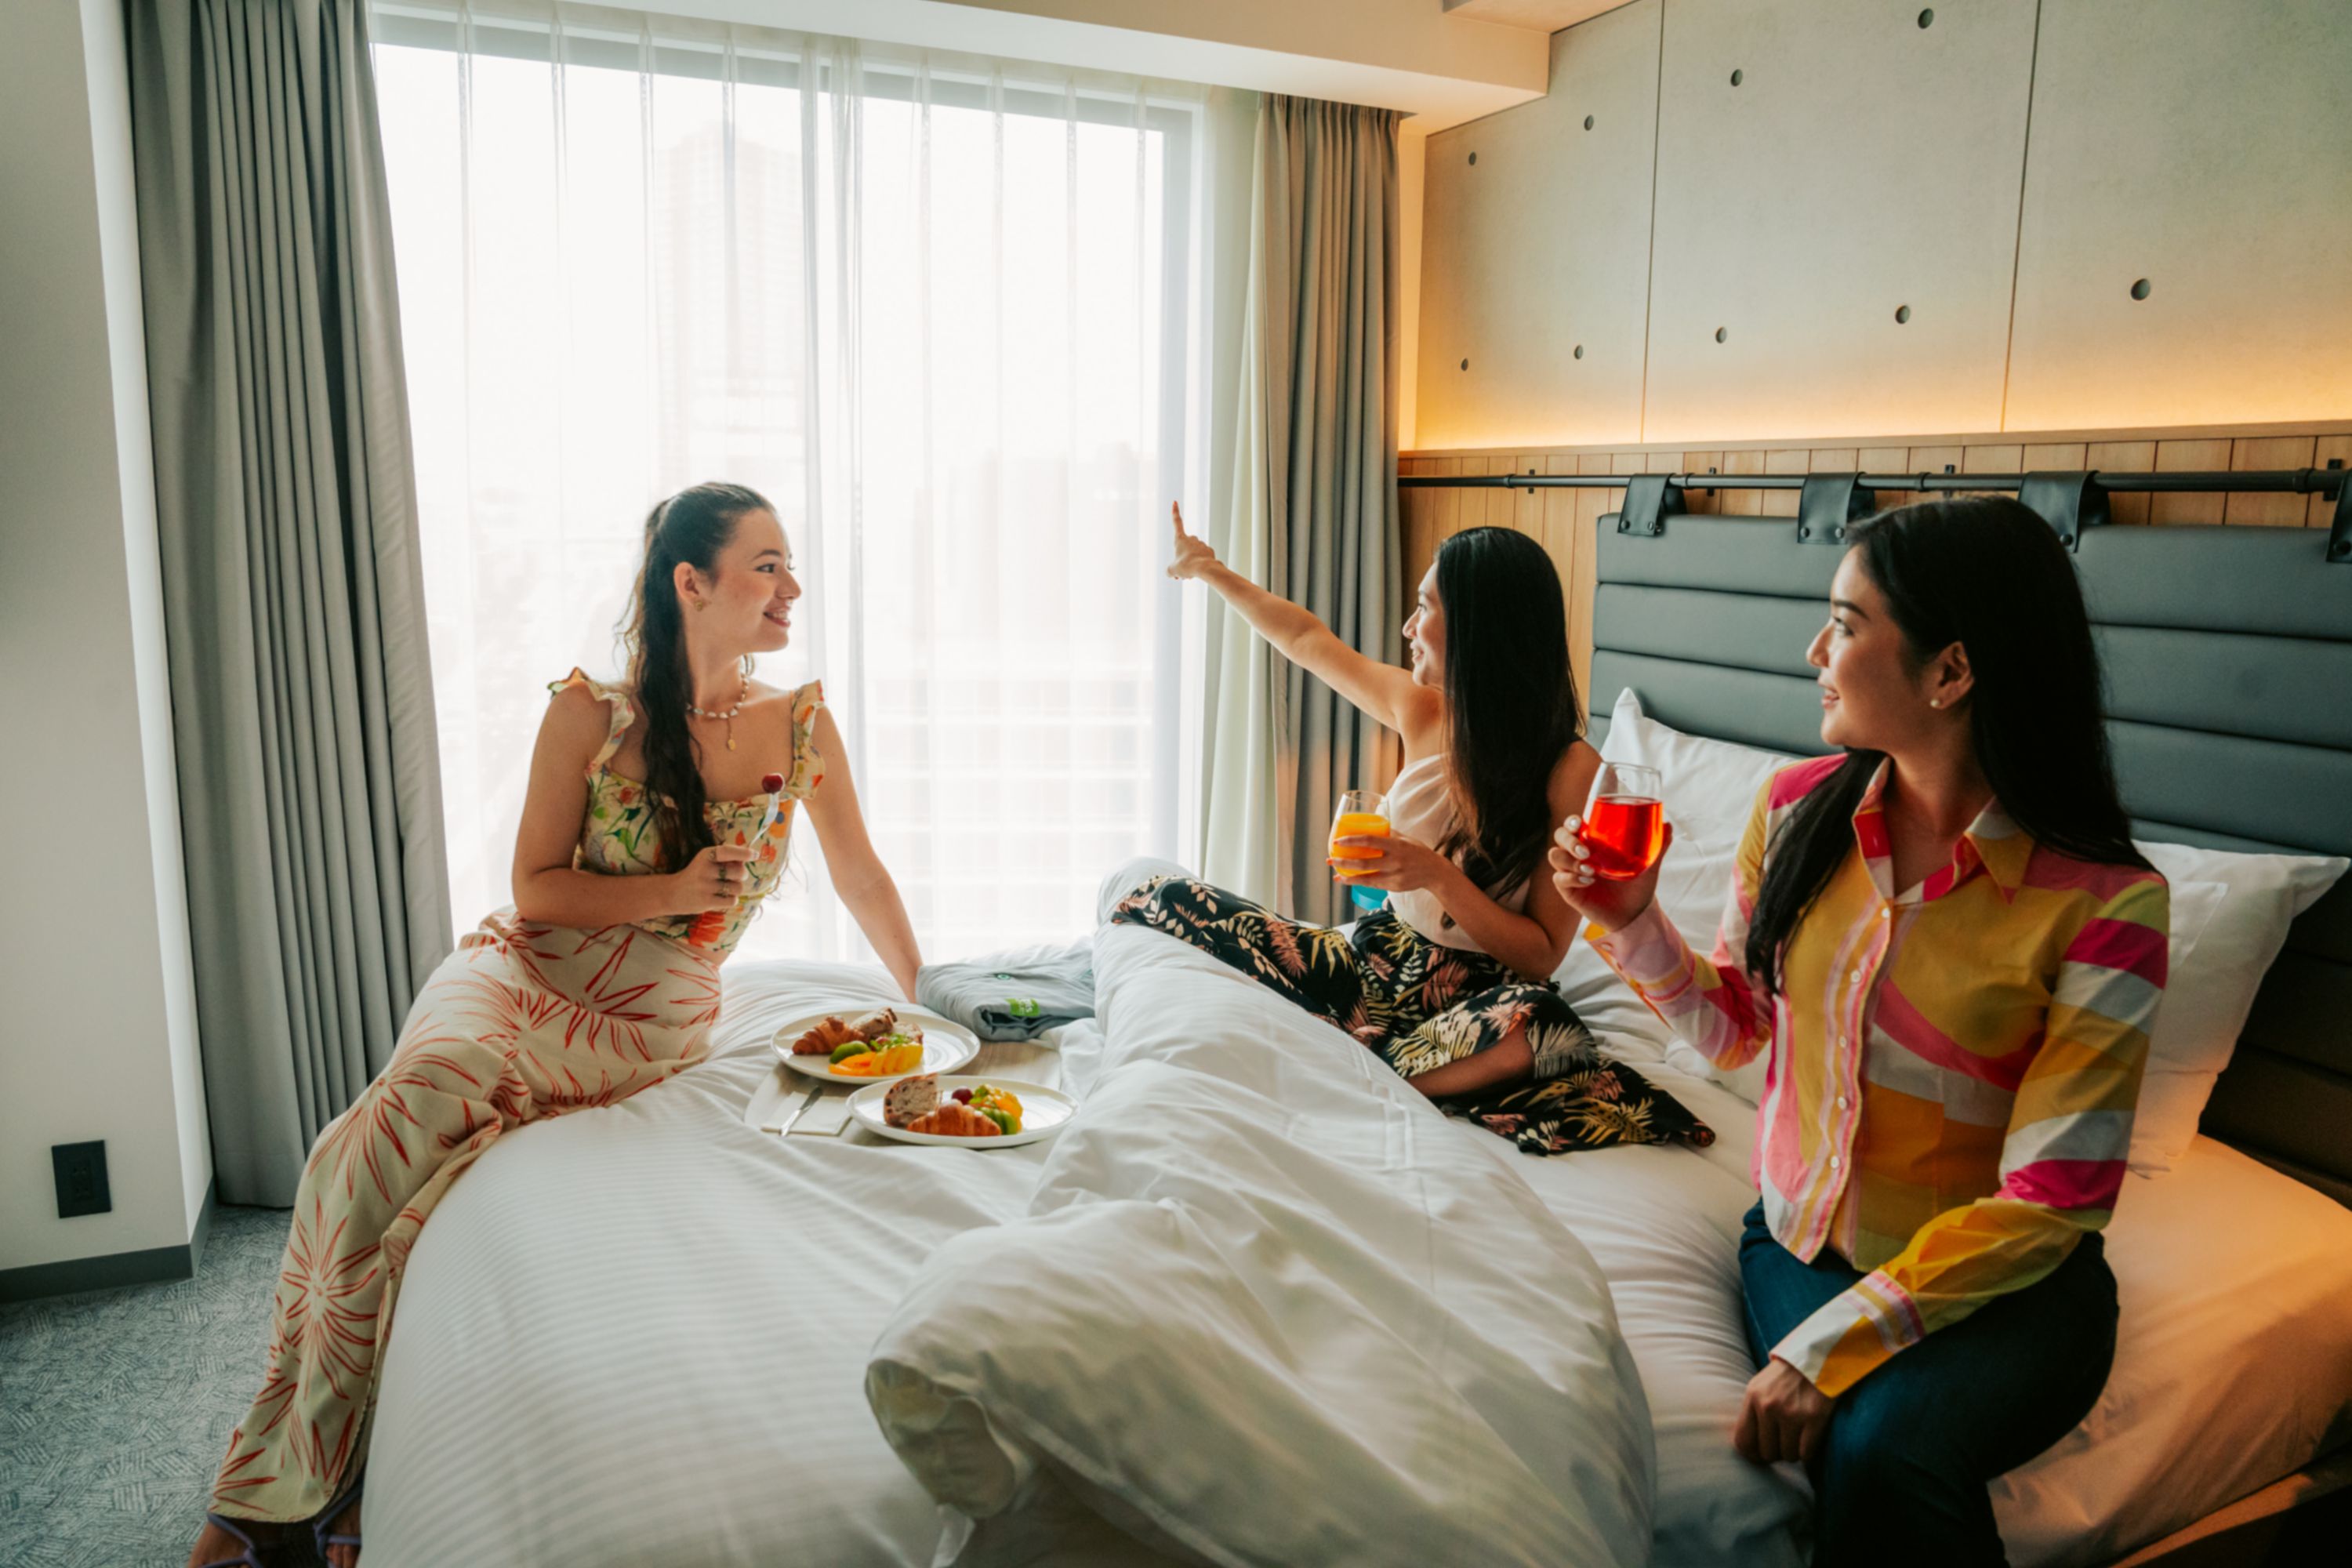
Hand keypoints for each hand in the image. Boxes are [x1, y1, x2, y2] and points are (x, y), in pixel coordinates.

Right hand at [674, 844, 754, 913]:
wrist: (672, 893)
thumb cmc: (697, 874)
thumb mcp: (706, 860)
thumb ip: (726, 858)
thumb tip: (751, 857)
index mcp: (706, 855)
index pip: (727, 851)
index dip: (743, 853)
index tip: (755, 854)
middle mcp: (705, 869)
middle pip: (739, 872)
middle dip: (742, 875)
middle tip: (734, 877)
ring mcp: (705, 886)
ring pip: (738, 887)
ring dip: (736, 888)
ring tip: (725, 887)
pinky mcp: (706, 901)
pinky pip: (732, 900)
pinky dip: (731, 899)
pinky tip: (721, 897)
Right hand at [1166, 502, 1219, 581]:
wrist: (1204, 568)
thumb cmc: (1186, 566)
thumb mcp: (1172, 570)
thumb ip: (1170, 570)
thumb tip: (1172, 573)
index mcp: (1181, 539)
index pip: (1177, 522)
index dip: (1175, 512)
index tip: (1175, 502)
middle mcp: (1192, 539)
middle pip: (1184, 548)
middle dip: (1183, 558)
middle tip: (1182, 570)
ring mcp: (1202, 544)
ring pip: (1193, 555)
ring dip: (1191, 563)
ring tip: (1191, 572)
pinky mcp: (1209, 551)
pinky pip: (1202, 558)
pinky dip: (1199, 564)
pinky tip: (1199, 571)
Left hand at [1329, 831, 1451, 894]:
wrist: (1435, 872)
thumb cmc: (1418, 851)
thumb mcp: (1405, 839)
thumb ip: (1388, 834)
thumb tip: (1369, 825)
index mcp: (1396, 845)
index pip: (1369, 841)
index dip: (1351, 841)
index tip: (1337, 841)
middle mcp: (1395, 861)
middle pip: (1364, 863)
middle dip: (1343, 862)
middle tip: (1329, 859)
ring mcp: (1394, 875)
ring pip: (1366, 878)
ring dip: (1348, 876)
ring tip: (1334, 874)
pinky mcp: (1394, 886)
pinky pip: (1372, 885)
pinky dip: (1358, 883)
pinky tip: (1347, 880)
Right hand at [1549, 817, 1672, 932]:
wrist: (1635, 914)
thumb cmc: (1638, 887)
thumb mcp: (1649, 865)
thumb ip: (1658, 845)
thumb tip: (1667, 824)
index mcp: (1593, 842)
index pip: (1573, 825)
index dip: (1571, 822)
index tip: (1580, 823)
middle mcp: (1578, 854)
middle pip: (1559, 837)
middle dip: (1569, 841)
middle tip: (1586, 851)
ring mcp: (1571, 872)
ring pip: (1555, 856)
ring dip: (1570, 860)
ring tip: (1590, 870)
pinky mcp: (1569, 890)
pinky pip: (1560, 879)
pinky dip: (1571, 878)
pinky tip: (1589, 882)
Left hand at [1733, 1358, 1834, 1466]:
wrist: (1815, 1357)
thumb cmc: (1784, 1376)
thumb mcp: (1759, 1387)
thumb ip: (1751, 1412)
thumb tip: (1748, 1448)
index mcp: (1752, 1398)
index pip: (1743, 1441)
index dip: (1751, 1454)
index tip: (1760, 1455)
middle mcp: (1769, 1406)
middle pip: (1767, 1452)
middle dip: (1775, 1453)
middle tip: (1782, 1444)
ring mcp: (1792, 1413)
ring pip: (1788, 1455)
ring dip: (1793, 1453)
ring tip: (1796, 1439)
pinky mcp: (1814, 1418)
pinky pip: (1806, 1453)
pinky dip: (1807, 1452)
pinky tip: (1808, 1440)